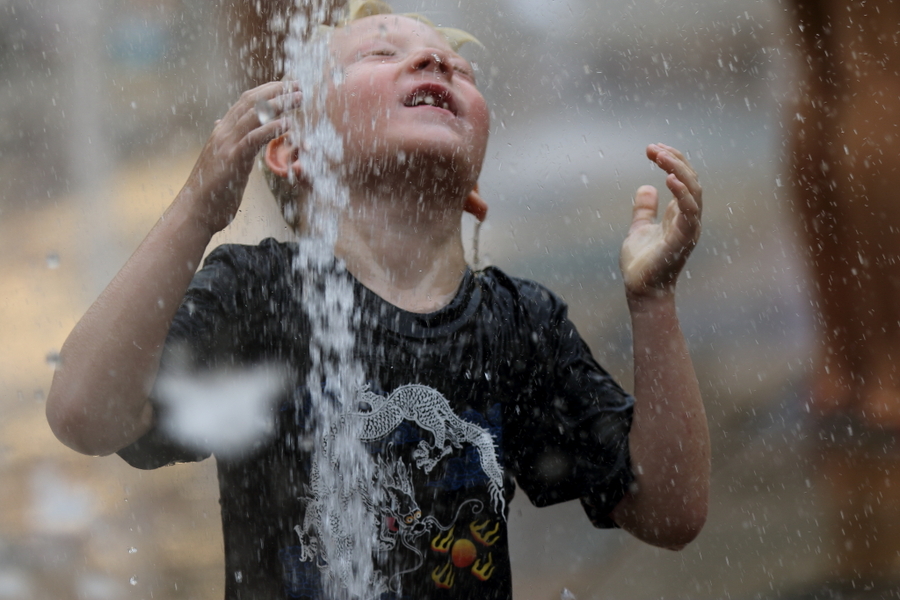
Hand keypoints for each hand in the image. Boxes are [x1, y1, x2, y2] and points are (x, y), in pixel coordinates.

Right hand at [181, 81, 300, 233]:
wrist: (194, 211)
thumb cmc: (210, 191)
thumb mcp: (218, 160)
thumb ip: (224, 141)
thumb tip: (218, 123)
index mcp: (221, 132)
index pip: (245, 102)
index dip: (267, 90)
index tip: (287, 86)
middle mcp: (222, 133)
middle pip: (251, 102)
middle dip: (276, 91)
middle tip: (298, 86)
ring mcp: (226, 145)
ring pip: (254, 115)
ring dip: (279, 104)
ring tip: (299, 99)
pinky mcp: (232, 160)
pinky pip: (253, 138)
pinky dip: (271, 128)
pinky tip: (287, 123)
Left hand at [619, 143, 701, 297]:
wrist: (640, 290)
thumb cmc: (643, 264)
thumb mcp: (640, 228)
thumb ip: (645, 210)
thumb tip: (645, 187)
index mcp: (680, 215)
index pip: (684, 179)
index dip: (672, 160)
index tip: (653, 148)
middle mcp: (688, 220)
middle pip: (691, 180)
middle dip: (675, 160)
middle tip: (652, 148)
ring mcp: (688, 229)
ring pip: (694, 192)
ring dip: (679, 170)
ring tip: (660, 156)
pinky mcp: (682, 240)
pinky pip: (689, 212)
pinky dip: (683, 193)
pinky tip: (669, 178)